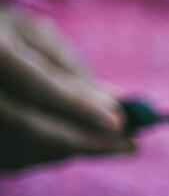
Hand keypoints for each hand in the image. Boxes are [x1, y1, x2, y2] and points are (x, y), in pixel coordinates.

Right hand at [0, 7, 130, 170]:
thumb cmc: (6, 34)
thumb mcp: (36, 35)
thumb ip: (72, 68)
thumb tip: (118, 101)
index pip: (35, 84)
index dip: (77, 106)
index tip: (119, 122)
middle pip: (28, 126)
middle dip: (84, 140)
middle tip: (129, 145)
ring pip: (26, 149)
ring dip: (72, 149)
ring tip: (106, 139)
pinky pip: (17, 160)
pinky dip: (53, 155)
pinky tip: (73, 141)